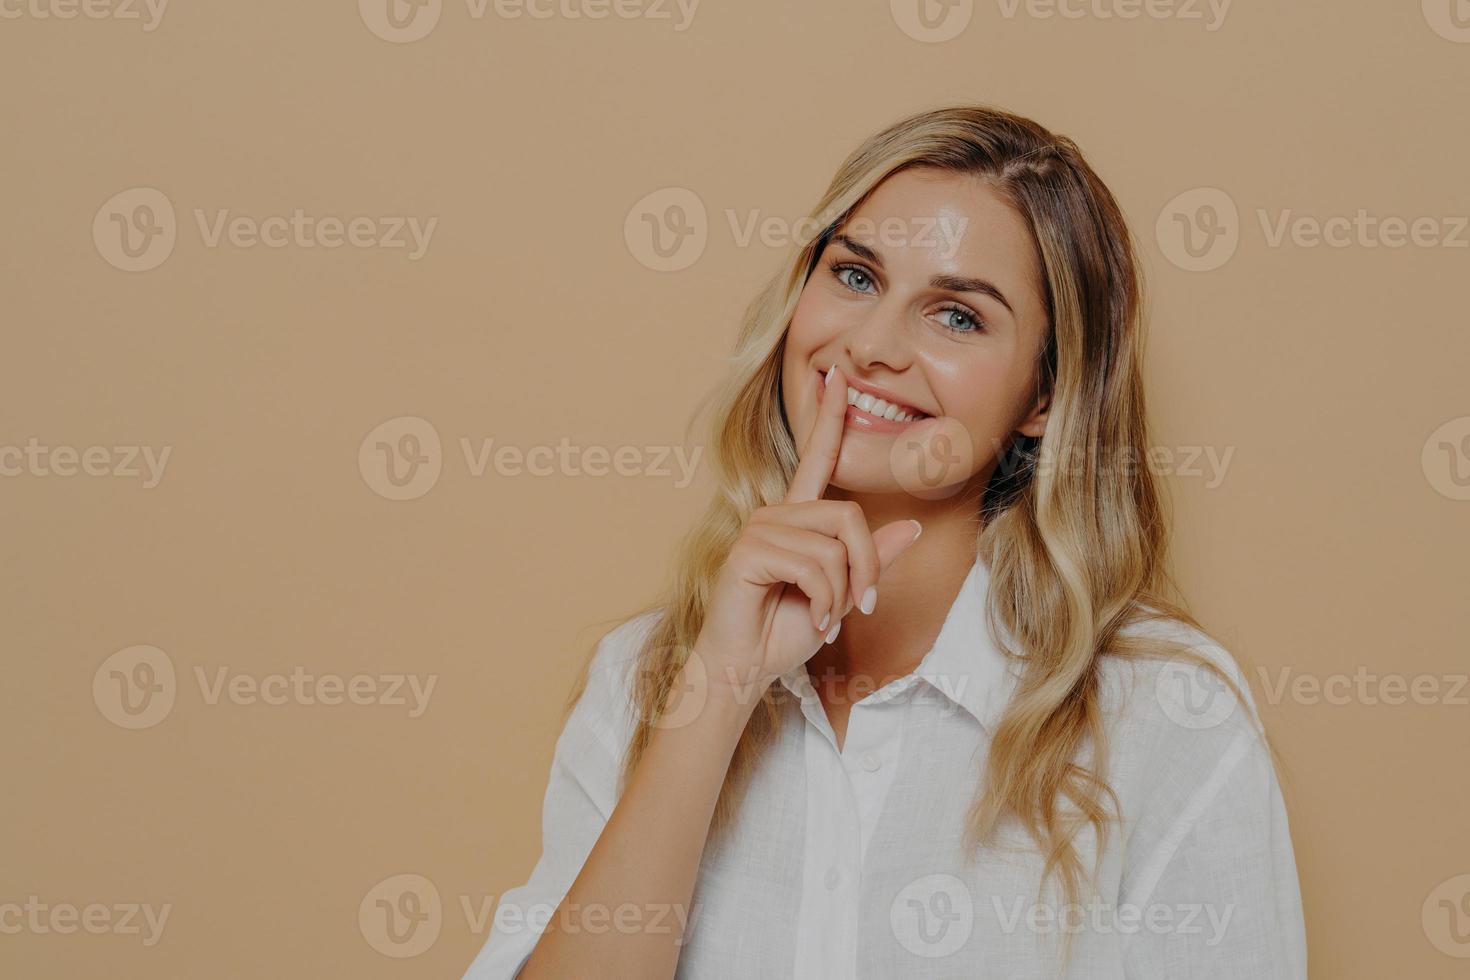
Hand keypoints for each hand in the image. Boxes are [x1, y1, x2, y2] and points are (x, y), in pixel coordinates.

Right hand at [692, 365, 923, 699]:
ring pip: (833, 547)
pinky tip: (813, 622)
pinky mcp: (748, 551)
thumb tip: (912, 526)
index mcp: (797, 517)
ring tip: (827, 620)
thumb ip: (871, 559)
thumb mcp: (842, 594)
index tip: (837, 376)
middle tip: (861, 606)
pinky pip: (812, 566)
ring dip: (842, 594)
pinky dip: (824, 601)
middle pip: (849, 516)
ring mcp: (760, 529)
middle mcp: (777, 513)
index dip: (829, 416)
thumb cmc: (785, 632)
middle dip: (867, 567)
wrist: (744, 668)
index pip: (817, 457)